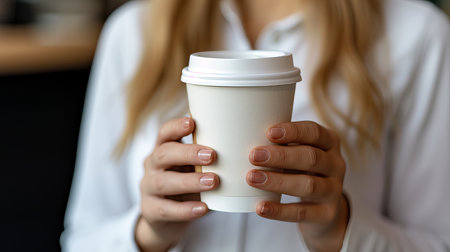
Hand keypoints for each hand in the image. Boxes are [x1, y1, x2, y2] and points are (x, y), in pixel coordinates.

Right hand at [135, 117, 218, 251]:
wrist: (166, 219)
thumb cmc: (186, 183)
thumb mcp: (193, 166)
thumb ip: (206, 155)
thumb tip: (241, 139)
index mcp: (163, 149)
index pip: (164, 133)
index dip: (176, 127)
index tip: (192, 123)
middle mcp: (152, 166)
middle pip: (163, 154)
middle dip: (188, 154)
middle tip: (212, 156)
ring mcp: (148, 188)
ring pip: (164, 183)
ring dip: (190, 181)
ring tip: (213, 182)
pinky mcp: (150, 211)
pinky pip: (166, 210)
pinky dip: (186, 209)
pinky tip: (204, 208)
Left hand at [246, 121, 347, 251]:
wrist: (324, 209)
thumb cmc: (302, 171)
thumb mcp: (298, 153)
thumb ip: (280, 145)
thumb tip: (241, 135)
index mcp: (329, 143)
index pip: (315, 132)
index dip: (293, 132)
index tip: (269, 132)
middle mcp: (336, 164)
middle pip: (311, 158)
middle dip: (281, 156)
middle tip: (253, 156)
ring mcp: (334, 190)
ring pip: (309, 185)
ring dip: (278, 181)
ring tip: (251, 178)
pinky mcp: (327, 214)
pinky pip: (303, 213)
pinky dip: (280, 210)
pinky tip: (261, 207)